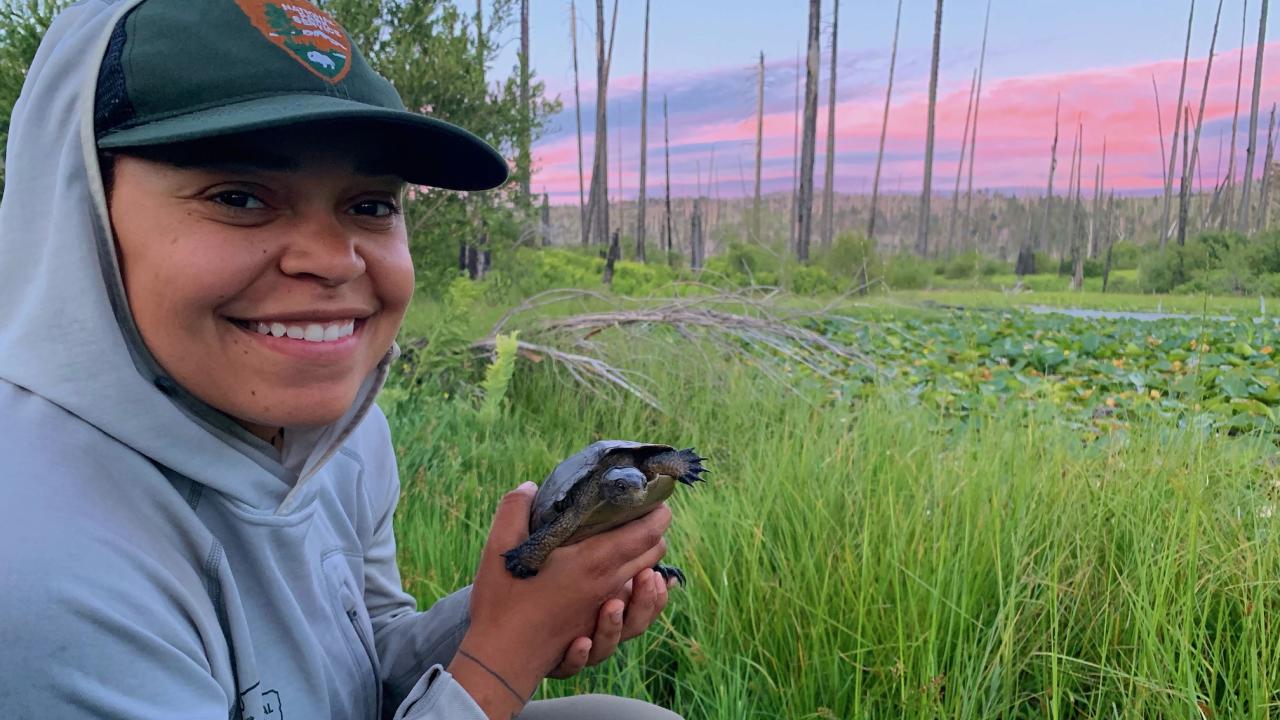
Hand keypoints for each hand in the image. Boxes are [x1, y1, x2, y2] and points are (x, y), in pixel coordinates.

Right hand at [448, 483, 670, 715]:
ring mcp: (606, 612)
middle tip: (641, 513)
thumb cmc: (502, 603)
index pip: (646, 533)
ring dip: (651, 566)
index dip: (657, 512)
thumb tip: (530, 486)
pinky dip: (644, 602)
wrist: (499, 661)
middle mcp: (608, 587)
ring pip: (649, 588)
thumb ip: (514, 510)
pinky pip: (636, 617)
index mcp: (593, 562)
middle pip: (651, 554)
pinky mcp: (598, 630)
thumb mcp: (500, 549)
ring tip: (641, 552)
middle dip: (654, 531)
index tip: (654, 496)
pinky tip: (635, 590)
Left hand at [546, 566, 674, 677]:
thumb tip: (654, 558)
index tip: (656, 574)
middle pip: (634, 626)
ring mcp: (584, 650)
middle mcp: (605, 633)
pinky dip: (578, 656)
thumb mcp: (591, 573)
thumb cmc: (560, 590)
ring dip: (612, 627)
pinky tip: (580, 642)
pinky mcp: (558, 662)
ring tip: (611, 605)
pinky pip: (572, 665)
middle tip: (645, 576)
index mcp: (618, 611)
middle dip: (642, 603)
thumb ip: (618, 565)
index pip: (647, 608)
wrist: (522, 623)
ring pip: (606, 647)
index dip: (656, 595)